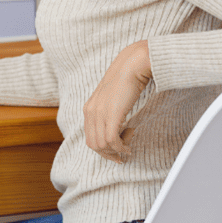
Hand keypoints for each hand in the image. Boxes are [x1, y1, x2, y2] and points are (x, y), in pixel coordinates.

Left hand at [83, 40, 152, 162]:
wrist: (132, 66)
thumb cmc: (127, 80)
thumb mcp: (113, 100)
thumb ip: (112, 115)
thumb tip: (120, 132)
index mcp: (89, 108)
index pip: (89, 137)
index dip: (101, 149)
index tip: (114, 153)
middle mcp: (90, 112)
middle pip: (93, 144)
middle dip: (108, 154)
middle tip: (121, 156)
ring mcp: (99, 113)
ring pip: (102, 145)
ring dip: (116, 151)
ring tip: (127, 147)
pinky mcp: (111, 115)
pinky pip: (111, 140)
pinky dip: (120, 148)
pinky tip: (127, 147)